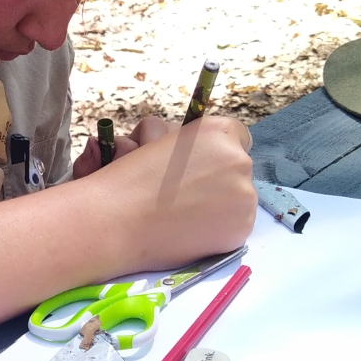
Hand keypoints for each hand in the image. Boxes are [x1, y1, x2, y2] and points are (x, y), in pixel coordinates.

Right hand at [79, 115, 255, 272]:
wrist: (115, 221)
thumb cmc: (126, 179)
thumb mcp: (153, 140)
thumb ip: (182, 141)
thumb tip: (193, 148)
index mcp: (217, 132)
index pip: (236, 136)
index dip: (215, 151)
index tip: (199, 165)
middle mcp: (237, 159)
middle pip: (238, 167)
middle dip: (218, 177)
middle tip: (183, 192)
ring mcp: (244, 195)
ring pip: (239, 196)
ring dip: (219, 203)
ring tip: (180, 213)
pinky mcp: (242, 228)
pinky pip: (235, 223)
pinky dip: (217, 228)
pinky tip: (188, 229)